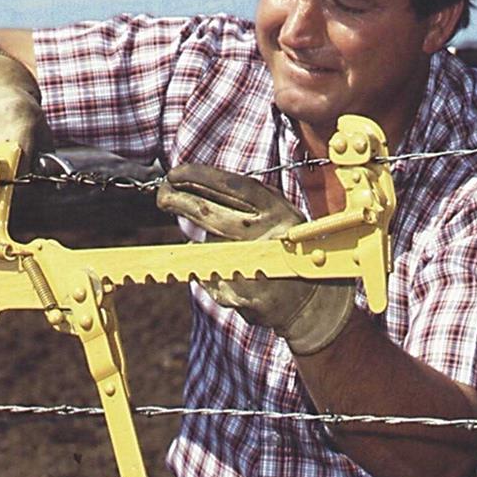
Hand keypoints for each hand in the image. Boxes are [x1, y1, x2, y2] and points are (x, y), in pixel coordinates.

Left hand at [156, 165, 355, 355]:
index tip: (174, 173)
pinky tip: (230, 275)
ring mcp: (256, 267)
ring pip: (205, 246)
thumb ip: (244, 204)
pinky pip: (209, 278)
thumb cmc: (287, 251)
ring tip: (223, 250)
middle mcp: (266, 236)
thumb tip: (191, 185)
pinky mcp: (246, 296)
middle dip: (178, 200)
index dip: (199, 176)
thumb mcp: (278, 217)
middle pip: (208, 212)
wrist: (314, 302)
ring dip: (202, 244)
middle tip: (163, 195)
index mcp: (277, 211)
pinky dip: (210, 274)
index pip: (231, 186)